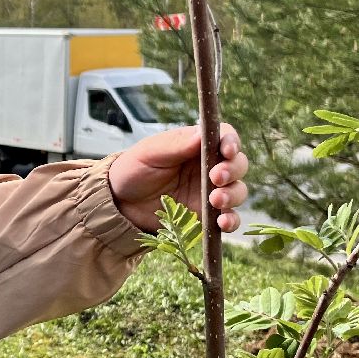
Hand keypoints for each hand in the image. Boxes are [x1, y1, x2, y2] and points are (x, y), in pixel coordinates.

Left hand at [108, 123, 248, 233]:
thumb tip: (202, 133)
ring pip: (238, 190)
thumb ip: (177, 144)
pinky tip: (222, 223)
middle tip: (216, 178)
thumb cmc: (134, 170)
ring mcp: (210, 191)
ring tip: (215, 201)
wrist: (120, 204)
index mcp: (197, 145)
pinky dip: (231, 220)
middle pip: (237, 164)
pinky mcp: (207, 214)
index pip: (225, 137)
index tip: (226, 151)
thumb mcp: (151, 153)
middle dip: (232, 170)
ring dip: (233, 195)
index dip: (231, 142)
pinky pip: (229, 217)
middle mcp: (209, 166)